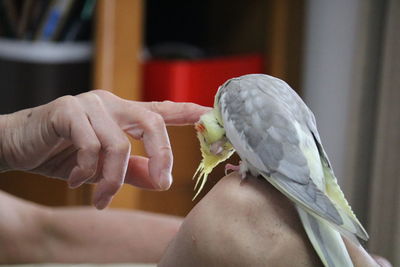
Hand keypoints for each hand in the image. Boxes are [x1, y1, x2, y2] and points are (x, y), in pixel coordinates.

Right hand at [0, 90, 208, 208]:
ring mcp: (90, 104)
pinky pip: (90, 145)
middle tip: (162, 184)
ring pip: (118, 145)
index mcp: (123, 114)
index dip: (187, 110)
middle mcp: (111, 104)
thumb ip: (134, 171)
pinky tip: (75, 181)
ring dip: (111, 179)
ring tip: (100, 197)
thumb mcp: (104, 167)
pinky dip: (86, 171)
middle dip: (161, 156)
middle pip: (152, 123)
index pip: (161, 109)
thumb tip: (162, 181)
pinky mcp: (67, 110)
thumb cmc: (63, 154)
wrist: (19, 145)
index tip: (209, 114)